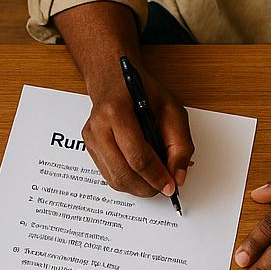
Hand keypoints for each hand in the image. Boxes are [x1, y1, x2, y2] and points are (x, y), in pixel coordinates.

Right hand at [52, 1, 192, 200]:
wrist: (114, 81)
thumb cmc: (142, 92)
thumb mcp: (172, 110)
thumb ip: (180, 145)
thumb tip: (178, 177)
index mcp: (116, 112)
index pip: (137, 156)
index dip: (156, 176)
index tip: (171, 186)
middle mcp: (98, 128)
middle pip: (123, 173)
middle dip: (147, 187)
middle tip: (164, 188)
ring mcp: (91, 140)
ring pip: (115, 180)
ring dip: (138, 187)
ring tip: (154, 182)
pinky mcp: (90, 149)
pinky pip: (110, 176)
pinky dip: (129, 181)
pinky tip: (141, 175)